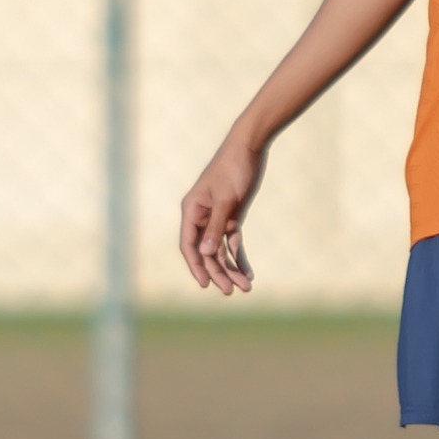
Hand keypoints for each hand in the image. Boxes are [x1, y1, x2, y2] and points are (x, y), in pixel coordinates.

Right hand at [178, 137, 268, 300]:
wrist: (250, 147)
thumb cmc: (234, 168)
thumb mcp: (228, 199)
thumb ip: (217, 227)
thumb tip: (207, 254)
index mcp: (192, 210)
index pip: (189, 245)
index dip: (196, 266)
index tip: (206, 284)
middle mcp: (202, 216)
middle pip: (206, 252)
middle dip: (218, 272)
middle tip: (230, 291)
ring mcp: (217, 217)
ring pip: (220, 250)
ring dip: (231, 268)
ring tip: (246, 287)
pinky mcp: (232, 216)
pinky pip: (233, 242)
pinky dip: (240, 257)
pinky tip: (249, 272)